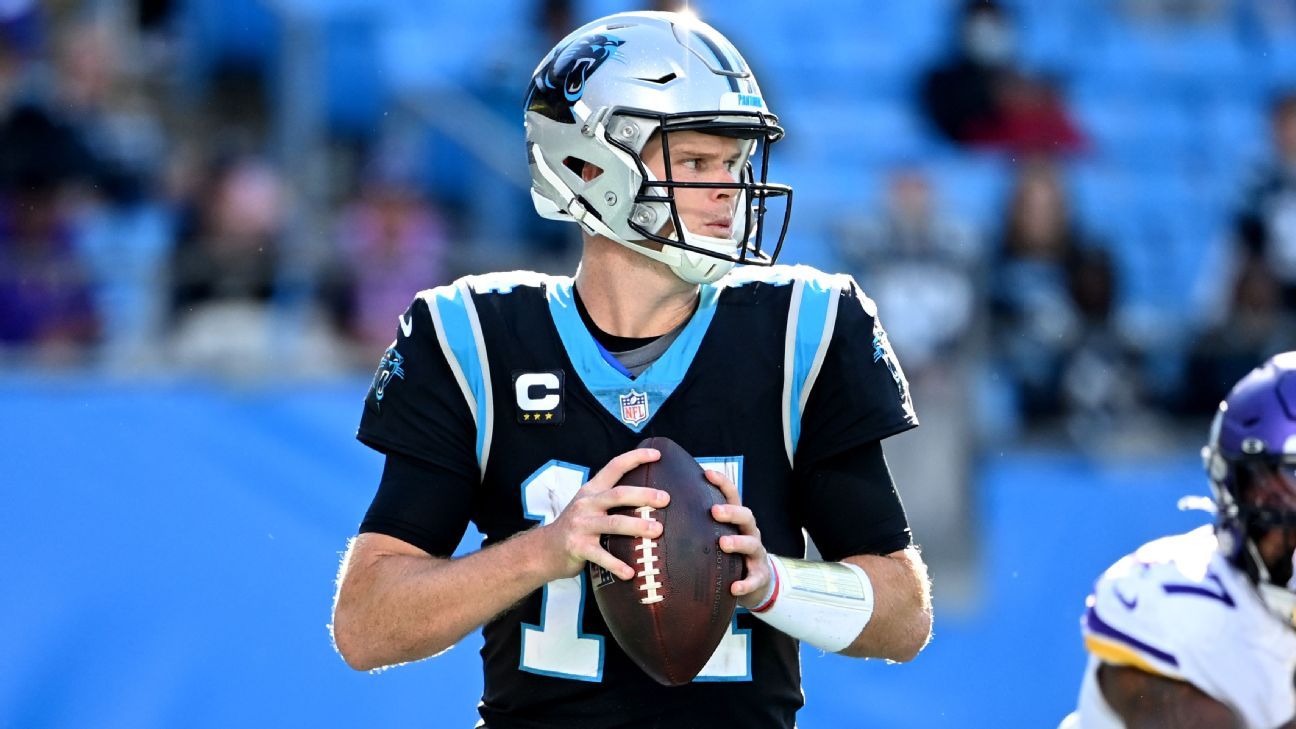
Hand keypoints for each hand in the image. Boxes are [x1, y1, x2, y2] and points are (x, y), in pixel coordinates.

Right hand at [540, 447, 670, 580]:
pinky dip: (617, 564)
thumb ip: (611, 499)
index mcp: (592, 490)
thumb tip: (650, 496)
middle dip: (643, 495)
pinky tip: (631, 572)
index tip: (657, 454)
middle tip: (665, 499)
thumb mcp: (588, 505)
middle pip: (618, 495)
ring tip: (657, 530)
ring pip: (613, 523)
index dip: (635, 458)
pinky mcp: (577, 547)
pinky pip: (601, 556)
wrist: (544, 550)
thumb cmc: (576, 526)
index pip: (614, 466)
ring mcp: (581, 526)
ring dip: (637, 526)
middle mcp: (586, 504)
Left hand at [705, 468, 772, 609]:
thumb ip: (699, 523)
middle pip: (746, 515)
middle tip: (714, 511)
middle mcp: (749, 533)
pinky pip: (754, 579)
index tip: (707, 473)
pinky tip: (734, 588)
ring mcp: (756, 554)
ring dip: (738, 542)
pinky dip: (745, 583)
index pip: (732, 496)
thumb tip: (661, 507)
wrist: (755, 581)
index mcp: (737, 520)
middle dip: (731, 511)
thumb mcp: (716, 535)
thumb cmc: (728, 553)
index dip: (722, 483)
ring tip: (723, 543)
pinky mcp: (759, 576)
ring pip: (752, 544)